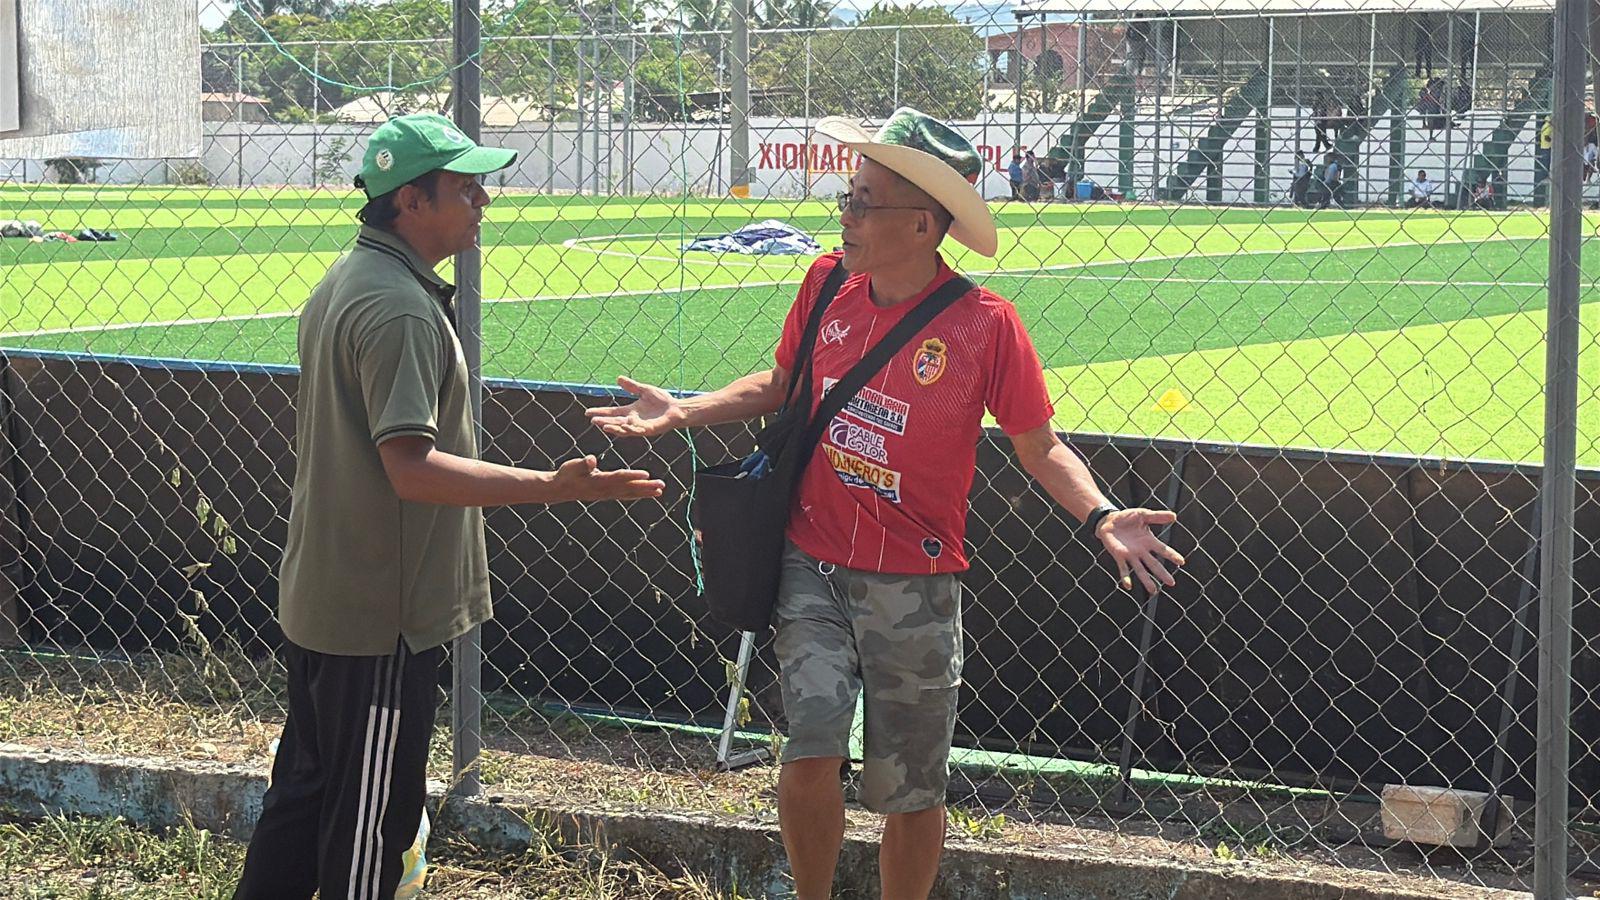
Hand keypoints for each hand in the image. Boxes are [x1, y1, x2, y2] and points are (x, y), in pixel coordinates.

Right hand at [550, 455, 664, 501]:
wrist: (559, 489)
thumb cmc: (566, 474)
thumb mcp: (572, 466)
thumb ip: (583, 464)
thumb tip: (591, 460)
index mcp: (599, 481)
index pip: (619, 477)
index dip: (633, 476)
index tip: (646, 474)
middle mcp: (606, 490)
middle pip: (629, 488)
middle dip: (646, 487)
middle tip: (662, 486)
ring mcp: (607, 494)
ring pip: (630, 493)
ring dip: (645, 492)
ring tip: (660, 491)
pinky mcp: (608, 495)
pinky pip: (625, 495)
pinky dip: (637, 494)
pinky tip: (646, 494)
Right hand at [585, 376, 681, 437]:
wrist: (677, 408)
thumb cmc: (662, 400)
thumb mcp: (644, 390)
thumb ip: (632, 386)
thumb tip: (618, 378)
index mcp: (630, 411)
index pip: (612, 412)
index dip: (601, 412)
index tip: (588, 412)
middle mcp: (633, 420)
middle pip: (614, 422)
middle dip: (603, 421)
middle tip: (592, 420)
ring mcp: (640, 426)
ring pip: (623, 429)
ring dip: (614, 428)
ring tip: (604, 426)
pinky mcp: (649, 430)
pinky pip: (637, 430)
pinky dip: (630, 428)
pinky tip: (623, 425)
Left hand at [1097, 508, 1185, 594]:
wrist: (1109, 520)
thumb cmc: (1128, 518)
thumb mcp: (1143, 514)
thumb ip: (1157, 517)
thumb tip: (1174, 516)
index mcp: (1149, 541)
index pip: (1163, 550)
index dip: (1172, 556)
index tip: (1181, 562)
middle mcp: (1141, 551)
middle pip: (1154, 564)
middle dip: (1162, 573)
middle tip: (1171, 583)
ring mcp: (1130, 555)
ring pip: (1140, 570)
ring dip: (1146, 580)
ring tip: (1153, 591)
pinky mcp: (1118, 556)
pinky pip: (1123, 568)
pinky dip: (1125, 577)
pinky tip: (1128, 586)